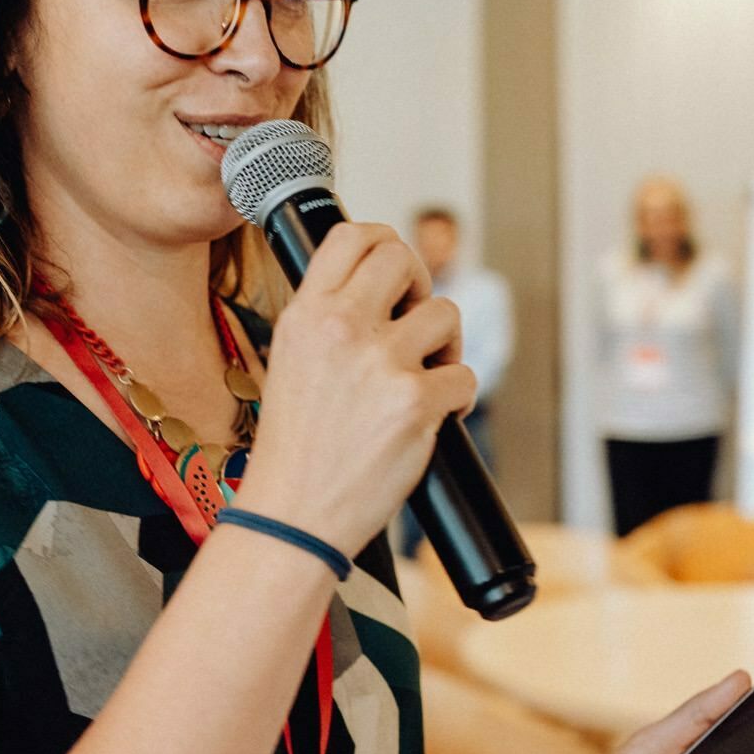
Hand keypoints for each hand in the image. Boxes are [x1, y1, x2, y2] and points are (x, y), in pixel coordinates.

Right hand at [243, 222, 473, 557]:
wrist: (292, 516)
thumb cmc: (294, 450)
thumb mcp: (288, 363)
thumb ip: (328, 323)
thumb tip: (379, 292)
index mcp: (305, 316)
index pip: (352, 237)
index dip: (385, 243)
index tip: (398, 274)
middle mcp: (340, 329)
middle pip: (403, 259)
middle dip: (421, 287)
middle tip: (416, 322)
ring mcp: (381, 364)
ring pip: (446, 313)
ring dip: (446, 346)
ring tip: (425, 377)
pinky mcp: (415, 402)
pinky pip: (464, 376)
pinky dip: (457, 399)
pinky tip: (433, 418)